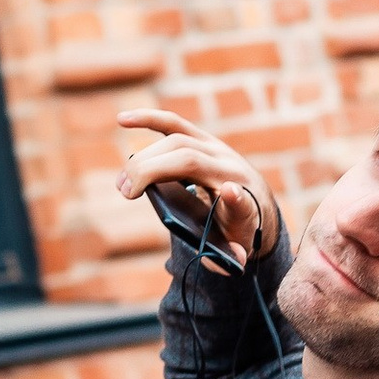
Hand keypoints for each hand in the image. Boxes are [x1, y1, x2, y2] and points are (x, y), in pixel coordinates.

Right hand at [117, 108, 280, 272]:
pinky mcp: (203, 140)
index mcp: (245, 200)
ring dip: (144, 158)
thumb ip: (232, 256)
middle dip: (151, 171)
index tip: (231, 191)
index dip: (236, 197)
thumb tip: (234, 259)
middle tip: (126, 193)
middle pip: (189, 159)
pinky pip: (174, 125)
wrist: (256, 204)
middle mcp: (231, 168)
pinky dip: (148, 120)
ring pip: (177, 140)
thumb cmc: (239, 229)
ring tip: (122, 183)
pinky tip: (123, 120)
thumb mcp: (239, 248)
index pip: (243, 200)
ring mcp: (216, 149)